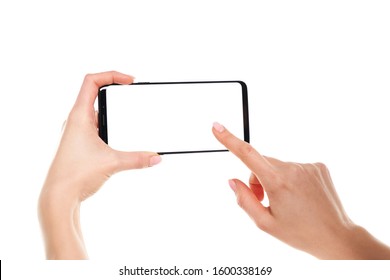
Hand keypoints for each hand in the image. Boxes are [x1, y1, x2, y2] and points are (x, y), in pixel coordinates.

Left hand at [38, 71, 161, 258]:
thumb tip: (156, 157)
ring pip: (95, 110)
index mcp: (79, 116)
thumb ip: (138, 159)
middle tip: (132, 93)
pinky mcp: (80, 144)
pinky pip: (95, 126)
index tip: (129, 81)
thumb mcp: (113, 163)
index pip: (91, 81)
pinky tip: (120, 135)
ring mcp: (77, 132)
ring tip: (128, 111)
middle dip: (115, 90)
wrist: (58, 196)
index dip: (111, 75)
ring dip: (111, 109)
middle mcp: (76, 121)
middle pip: (94, 92)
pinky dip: (109, 124)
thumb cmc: (75, 175)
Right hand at [212, 122, 389, 258]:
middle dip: (257, 178)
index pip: (247, 155)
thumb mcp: (265, 223)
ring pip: (277, 165)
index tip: (217, 127)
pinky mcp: (318, 166)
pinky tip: (299, 195)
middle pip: (261, 163)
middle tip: (264, 199)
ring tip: (286, 200)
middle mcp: (293, 169)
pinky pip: (294, 166)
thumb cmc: (299, 233)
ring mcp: (308, 166)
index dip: (230, 139)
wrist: (336, 236)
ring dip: (274, 177)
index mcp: (278, 183)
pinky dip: (290, 177)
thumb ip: (244, 200)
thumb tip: (233, 181)